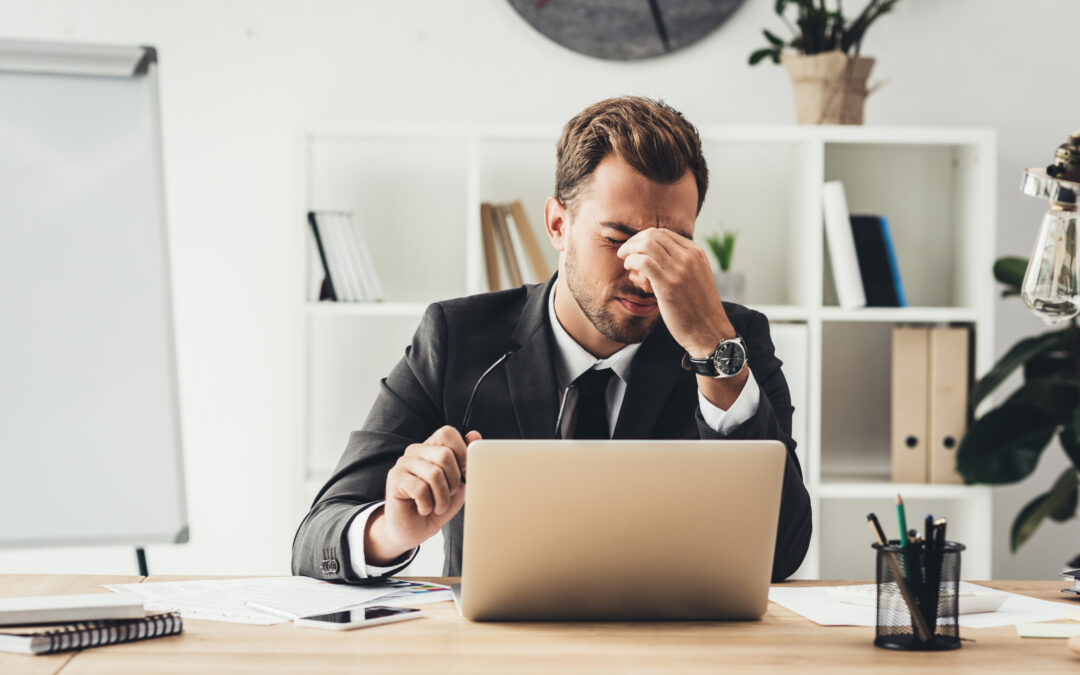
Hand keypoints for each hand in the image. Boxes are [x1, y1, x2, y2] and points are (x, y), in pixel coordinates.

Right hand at [365, 426, 480, 564]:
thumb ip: (467, 461)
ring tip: (438, 506)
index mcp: (432, 447)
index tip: (464, 473)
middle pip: (444, 454)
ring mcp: (403, 464)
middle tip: (449, 494)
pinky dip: (427, 504)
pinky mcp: (394, 479)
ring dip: (442, 497)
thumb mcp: (460, 484)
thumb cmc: (437, 505)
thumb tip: (474, 435)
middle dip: (454, 481)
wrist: (414, 530)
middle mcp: (416, 451)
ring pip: (434, 473)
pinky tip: (424, 509)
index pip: (447, 433)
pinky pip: (420, 489)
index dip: (462, 453)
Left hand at [617, 228, 733, 357]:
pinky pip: (643, 262)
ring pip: (646, 245)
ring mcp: (679, 270)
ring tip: (626, 262)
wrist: (709, 330)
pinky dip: (632, 262)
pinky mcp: (668, 285)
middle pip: (653, 235)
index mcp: (696, 253)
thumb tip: (658, 257)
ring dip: (630, 251)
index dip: (643, 238)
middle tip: (624, 252)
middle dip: (633, 241)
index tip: (634, 248)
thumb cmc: (699, 308)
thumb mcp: (696, 277)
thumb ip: (682, 264)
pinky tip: (631, 271)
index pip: (663, 233)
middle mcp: (689, 257)